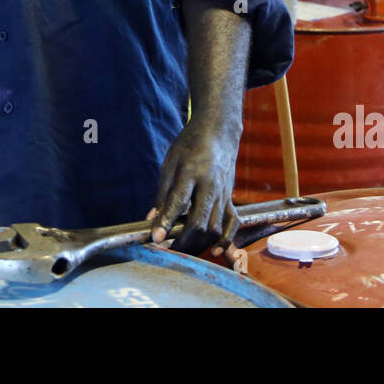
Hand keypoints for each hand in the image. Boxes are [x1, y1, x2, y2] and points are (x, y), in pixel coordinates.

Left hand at [148, 119, 242, 256]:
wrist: (218, 133)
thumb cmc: (190, 146)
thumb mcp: (170, 164)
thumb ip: (162, 193)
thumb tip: (151, 219)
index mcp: (191, 171)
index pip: (178, 201)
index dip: (166, 222)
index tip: (155, 238)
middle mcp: (210, 185)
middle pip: (199, 221)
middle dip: (182, 241)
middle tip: (165, 250)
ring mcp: (223, 193)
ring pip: (214, 227)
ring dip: (198, 243)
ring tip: (181, 250)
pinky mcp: (231, 198)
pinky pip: (232, 223)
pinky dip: (225, 240)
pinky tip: (214, 250)